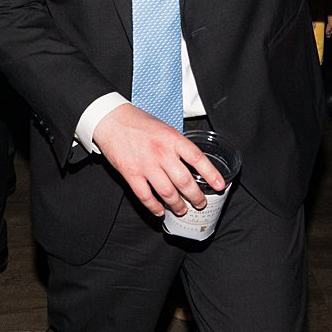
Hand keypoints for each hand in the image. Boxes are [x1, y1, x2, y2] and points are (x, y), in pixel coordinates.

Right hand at [92, 103, 222, 215]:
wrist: (111, 120)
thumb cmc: (137, 122)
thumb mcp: (164, 128)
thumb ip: (176, 145)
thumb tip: (191, 162)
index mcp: (172, 138)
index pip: (197, 158)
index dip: (211, 173)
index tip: (220, 185)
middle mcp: (161, 152)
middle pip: (184, 181)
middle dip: (195, 196)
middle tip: (200, 203)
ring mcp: (146, 165)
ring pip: (167, 192)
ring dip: (177, 204)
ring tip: (182, 210)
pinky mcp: (131, 174)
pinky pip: (146, 196)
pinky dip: (154, 207)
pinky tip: (160, 211)